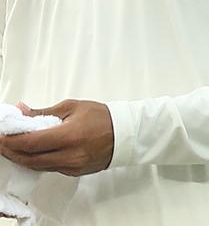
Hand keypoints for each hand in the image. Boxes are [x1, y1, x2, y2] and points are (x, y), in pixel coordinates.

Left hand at [0, 99, 114, 175]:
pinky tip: (32, 152)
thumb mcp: (71, 107)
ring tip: (12, 147)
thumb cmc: (102, 117)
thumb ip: (42, 112)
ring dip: (22, 157)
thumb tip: (20, 110)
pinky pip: (49, 168)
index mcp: (69, 136)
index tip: (1, 135)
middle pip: (29, 158)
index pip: (30, 143)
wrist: (125, 134)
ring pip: (37, 166)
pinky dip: (37, 160)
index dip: (10, 141)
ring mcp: (72, 166)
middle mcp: (70, 155)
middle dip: (11, 151)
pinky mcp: (74, 172)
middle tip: (2, 142)